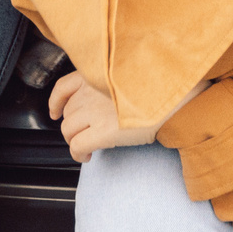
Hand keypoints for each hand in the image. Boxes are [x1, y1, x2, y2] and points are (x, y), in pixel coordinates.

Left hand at [46, 70, 200, 162]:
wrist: (177, 101)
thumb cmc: (161, 89)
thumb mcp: (130, 77)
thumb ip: (110, 82)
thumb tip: (100, 101)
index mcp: (97, 74)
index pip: (64, 86)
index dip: (56, 102)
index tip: (55, 111)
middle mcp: (92, 91)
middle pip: (68, 112)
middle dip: (73, 125)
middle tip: (84, 132)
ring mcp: (96, 111)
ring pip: (68, 130)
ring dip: (74, 140)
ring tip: (85, 146)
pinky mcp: (103, 131)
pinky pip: (77, 146)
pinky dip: (77, 154)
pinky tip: (86, 157)